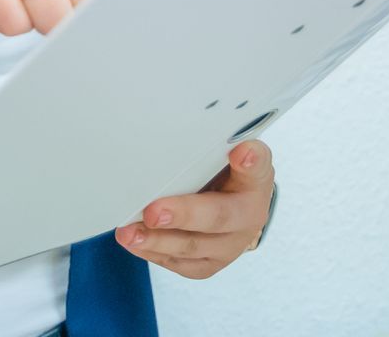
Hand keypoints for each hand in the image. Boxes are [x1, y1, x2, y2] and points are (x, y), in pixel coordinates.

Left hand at [114, 141, 274, 279]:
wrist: (237, 206)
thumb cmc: (227, 174)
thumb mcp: (228, 151)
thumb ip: (216, 142)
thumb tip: (194, 125)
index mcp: (255, 181)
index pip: (257, 168)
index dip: (250, 161)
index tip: (240, 152)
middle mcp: (249, 217)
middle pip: (218, 217)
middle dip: (183, 215)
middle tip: (154, 212)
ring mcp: (230, 245)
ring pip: (195, 247)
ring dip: (159, 241)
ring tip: (130, 233)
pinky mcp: (211, 263)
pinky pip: (182, 264)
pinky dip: (155, 254)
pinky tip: (135, 243)